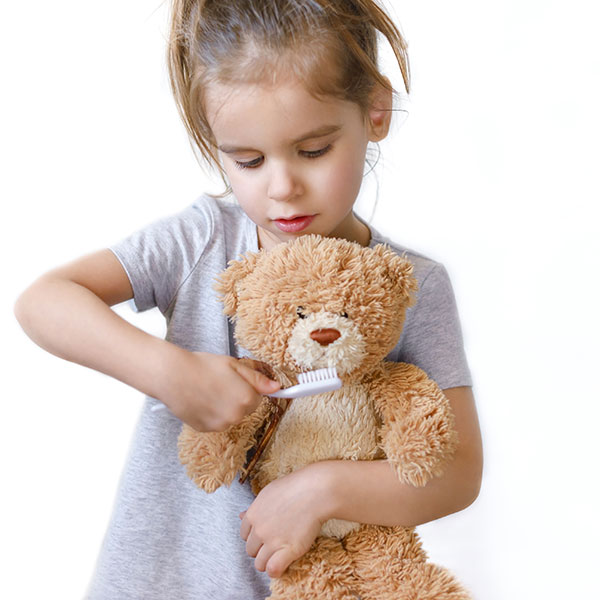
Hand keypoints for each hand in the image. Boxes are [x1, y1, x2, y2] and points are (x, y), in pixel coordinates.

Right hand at [158, 348, 279, 430]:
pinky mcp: (206, 429)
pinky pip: (216, 422)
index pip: (258, 397)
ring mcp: (220, 425)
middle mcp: (236, 416)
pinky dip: (211, 413)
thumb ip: (257, 379)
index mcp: (247, 399)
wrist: (173, 376)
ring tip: (208, 390)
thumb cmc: (202, 366)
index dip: (247, 387)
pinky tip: (201, 399)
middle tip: (219, 382)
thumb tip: (277, 388)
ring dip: (224, 406)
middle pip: (244, 408)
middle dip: (236, 397)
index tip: (236, 381)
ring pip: (230, 416)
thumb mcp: (234, 365)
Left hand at [240, 465, 330, 577]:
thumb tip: (240, 516)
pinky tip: (284, 563)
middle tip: (277, 542)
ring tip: (281, 554)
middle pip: (251, 551)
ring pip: (260, 564)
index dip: (255, 536)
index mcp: (253, 515)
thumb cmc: (294, 488)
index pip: (244, 535)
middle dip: (261, 549)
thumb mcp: (268, 493)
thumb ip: (254, 508)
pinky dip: (276, 571)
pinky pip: (273, 570)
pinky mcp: (288, 550)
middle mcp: (259, 530)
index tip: (266, 535)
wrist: (314, 491)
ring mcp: (273, 541)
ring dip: (269, 562)